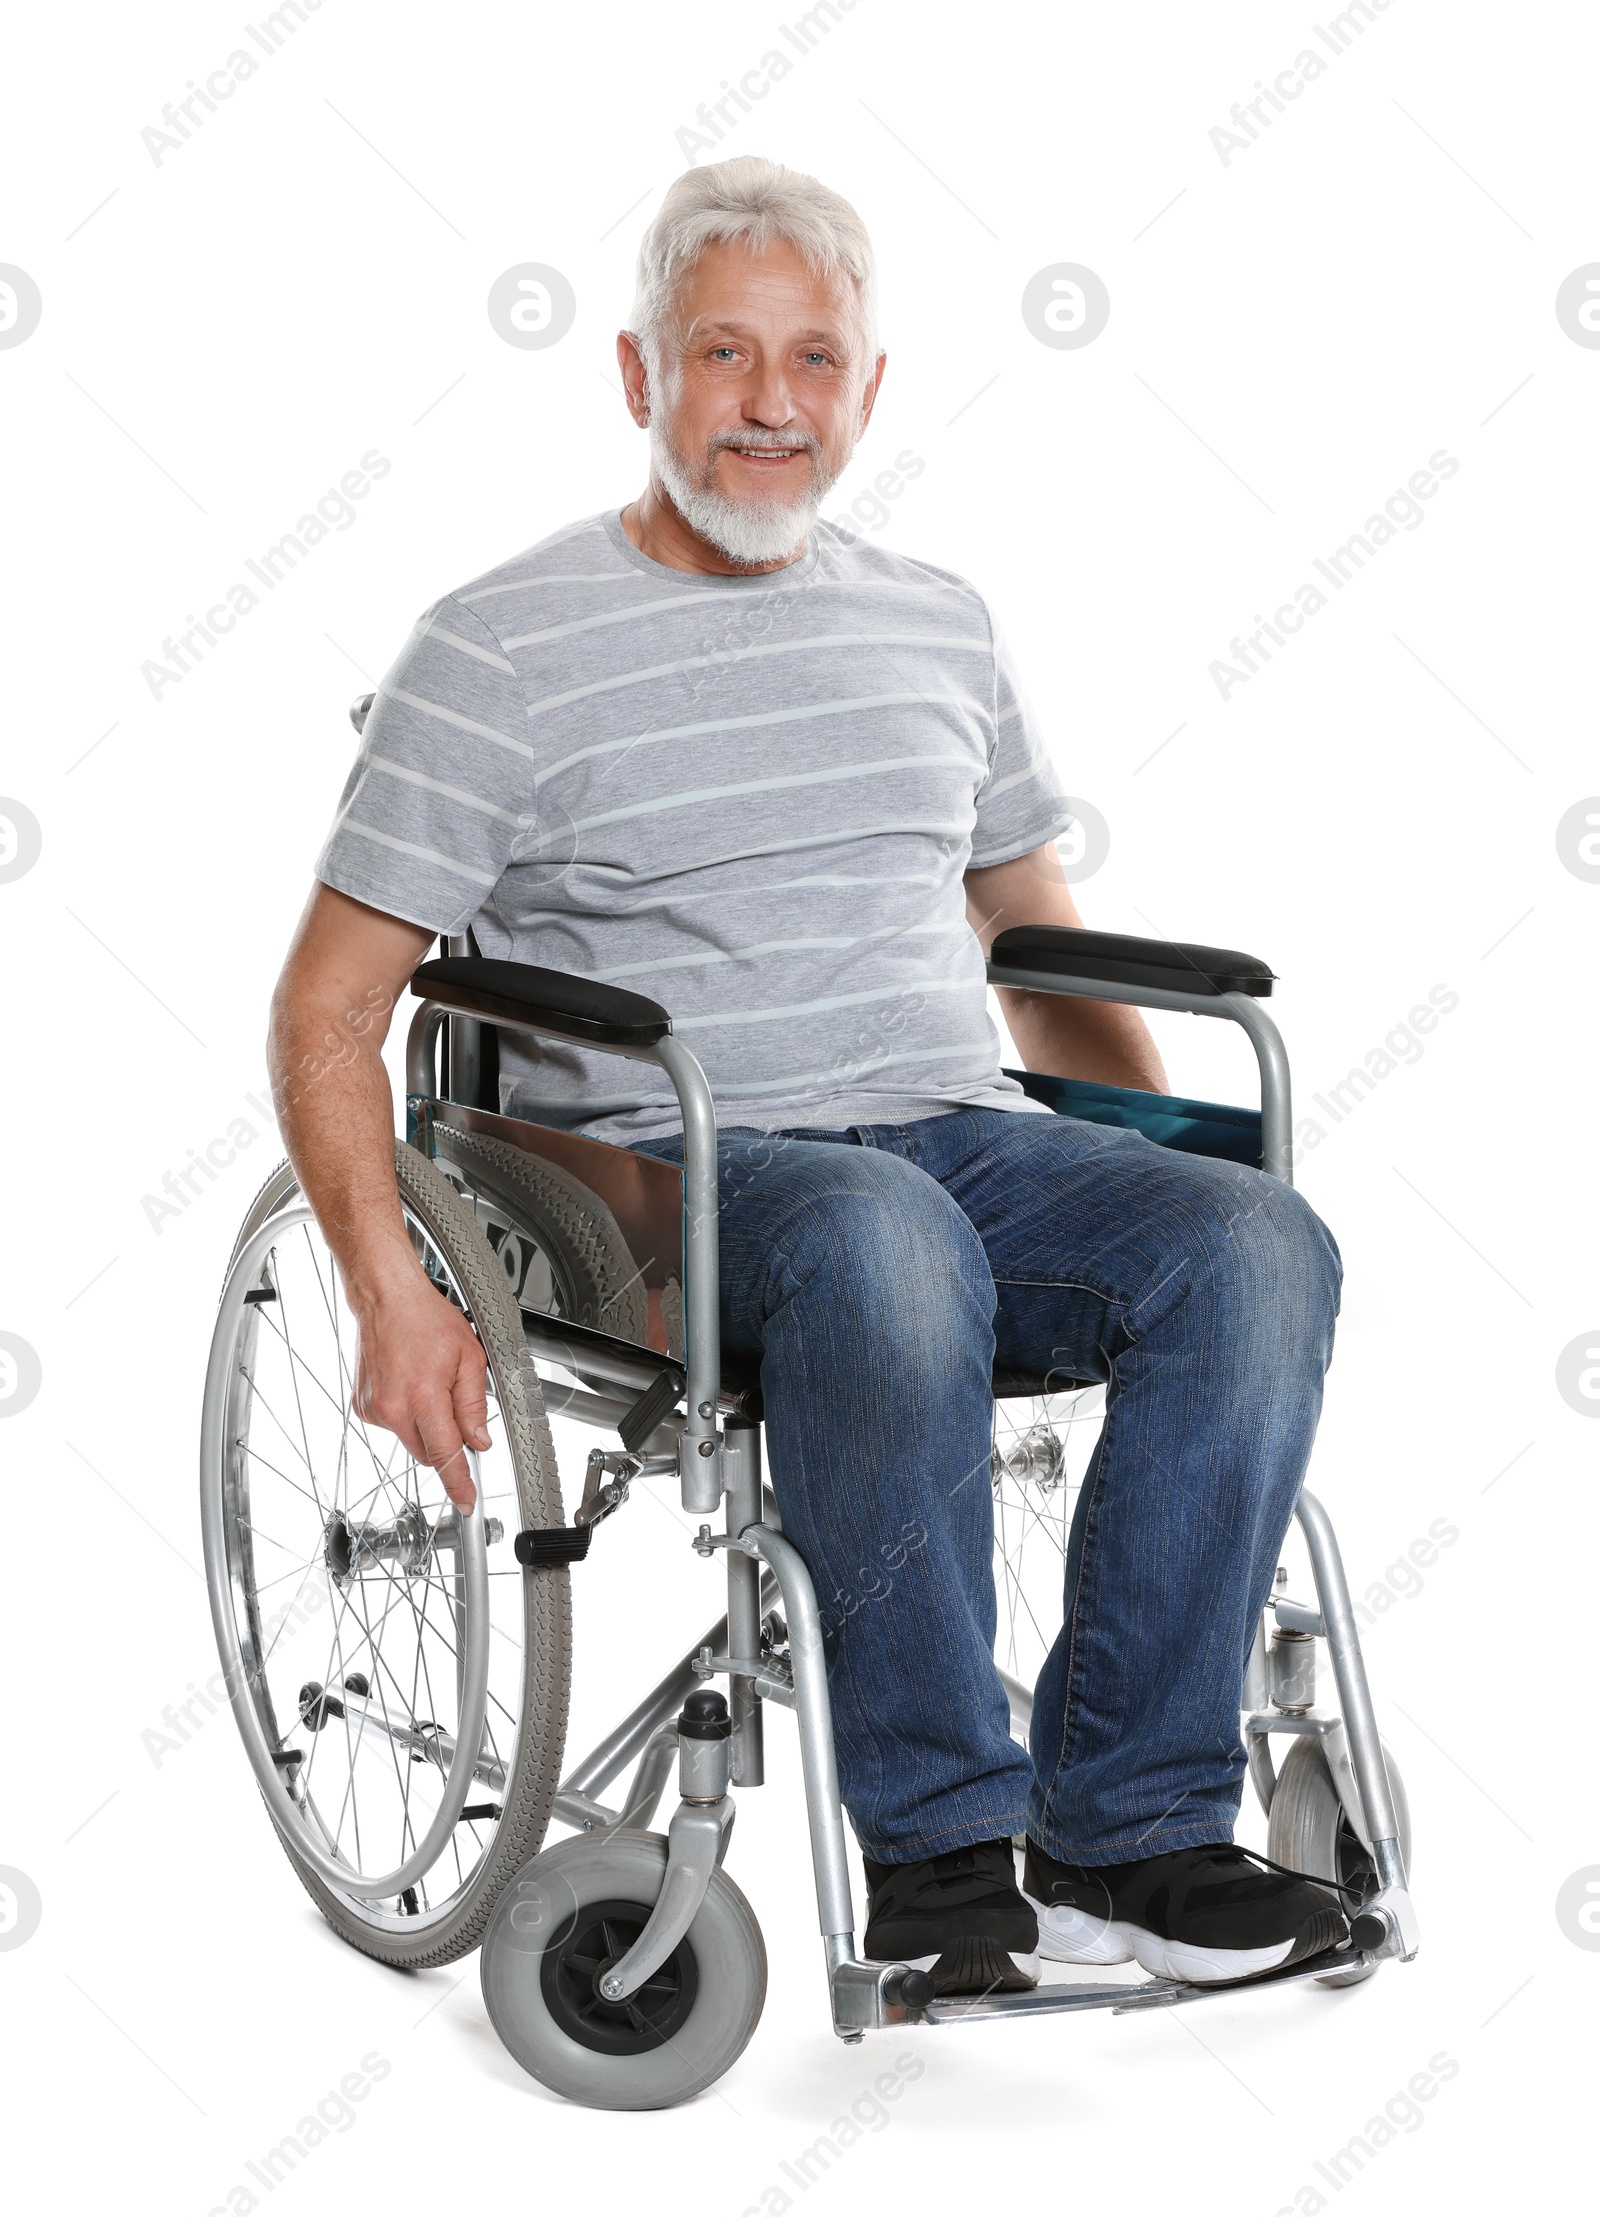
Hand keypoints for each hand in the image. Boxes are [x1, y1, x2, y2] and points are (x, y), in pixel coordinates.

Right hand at [351, 1269, 490, 1512]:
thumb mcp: (470, 1358)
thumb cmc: (427, 1320)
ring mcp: (374, 1409)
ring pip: (411, 1439)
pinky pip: (394, 1425)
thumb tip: (479, 1441)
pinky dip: (406, 1414)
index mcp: (423, 1397)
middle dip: (445, 1440)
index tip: (467, 1501)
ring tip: (427, 1383)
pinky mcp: (363, 1406)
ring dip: (424, 1425)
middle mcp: (393, 1408)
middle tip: (452, 1404)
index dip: (458, 1482)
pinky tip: (409, 1383)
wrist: (386, 1298)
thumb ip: (474, 1406)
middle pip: (428, 1452)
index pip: (445, 1455)